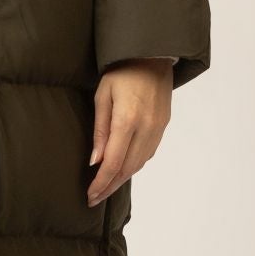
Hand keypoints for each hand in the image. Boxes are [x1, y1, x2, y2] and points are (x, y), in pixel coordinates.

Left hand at [86, 59, 172, 205]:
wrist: (152, 56)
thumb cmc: (122, 72)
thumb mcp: (102, 96)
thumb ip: (100, 130)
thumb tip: (96, 161)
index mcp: (128, 120)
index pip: (114, 162)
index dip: (101, 183)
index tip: (90, 196)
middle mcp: (147, 128)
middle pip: (127, 169)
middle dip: (110, 187)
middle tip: (94, 199)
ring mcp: (158, 128)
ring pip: (139, 164)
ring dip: (122, 179)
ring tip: (105, 188)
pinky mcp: (163, 126)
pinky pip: (148, 153)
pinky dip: (134, 166)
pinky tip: (122, 170)